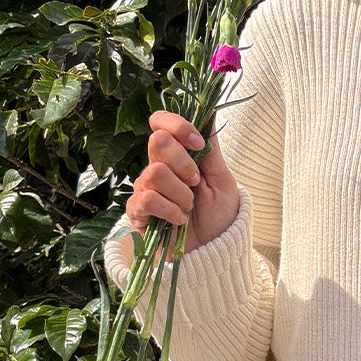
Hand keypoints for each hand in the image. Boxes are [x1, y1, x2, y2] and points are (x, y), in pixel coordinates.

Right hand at [126, 111, 239, 251]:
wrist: (214, 252)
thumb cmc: (219, 217)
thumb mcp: (222, 179)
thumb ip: (211, 148)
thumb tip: (209, 107)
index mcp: (177, 155)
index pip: (161, 122)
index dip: (178, 126)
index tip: (198, 145)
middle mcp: (157, 167)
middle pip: (157, 142)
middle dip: (184, 163)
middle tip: (196, 183)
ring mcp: (145, 189)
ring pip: (154, 173)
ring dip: (180, 193)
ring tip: (189, 208)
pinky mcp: (138, 212)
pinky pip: (146, 199)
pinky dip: (170, 210)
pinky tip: (179, 221)